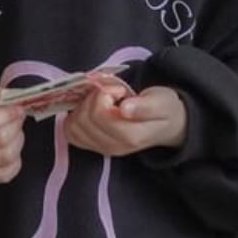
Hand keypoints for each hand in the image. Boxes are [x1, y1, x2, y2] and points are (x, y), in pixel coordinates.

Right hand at [0, 84, 25, 182]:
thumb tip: (18, 99)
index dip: (10, 114)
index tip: (17, 108)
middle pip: (0, 139)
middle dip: (16, 126)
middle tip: (17, 118)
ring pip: (5, 157)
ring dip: (17, 142)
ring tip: (14, 132)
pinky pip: (4, 175)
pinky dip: (14, 163)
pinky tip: (10, 149)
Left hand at [64, 82, 187, 157]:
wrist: (166, 126)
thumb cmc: (164, 110)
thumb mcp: (161, 102)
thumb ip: (145, 107)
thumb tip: (124, 109)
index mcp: (131, 136)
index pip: (100, 115)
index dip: (104, 95)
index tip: (119, 89)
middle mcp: (113, 147)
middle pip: (84, 120)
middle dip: (93, 98)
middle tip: (111, 92)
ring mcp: (101, 148)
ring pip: (73, 126)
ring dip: (83, 106)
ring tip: (102, 100)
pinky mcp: (93, 145)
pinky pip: (71, 133)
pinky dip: (75, 116)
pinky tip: (91, 108)